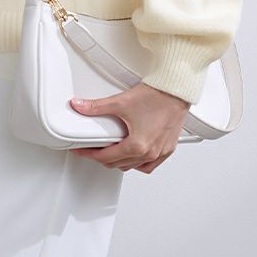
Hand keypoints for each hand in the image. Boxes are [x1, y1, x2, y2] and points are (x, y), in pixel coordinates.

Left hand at [68, 82, 190, 173]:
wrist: (176, 90)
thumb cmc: (156, 96)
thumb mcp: (121, 102)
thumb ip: (96, 107)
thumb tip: (80, 106)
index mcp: (137, 146)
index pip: (106, 158)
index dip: (90, 154)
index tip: (82, 150)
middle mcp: (150, 153)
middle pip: (119, 164)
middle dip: (103, 158)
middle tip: (93, 148)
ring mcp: (160, 152)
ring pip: (134, 167)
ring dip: (121, 162)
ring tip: (111, 151)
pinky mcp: (168, 148)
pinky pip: (150, 165)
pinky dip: (139, 163)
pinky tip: (134, 155)